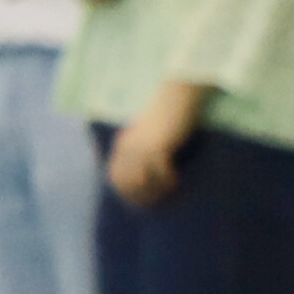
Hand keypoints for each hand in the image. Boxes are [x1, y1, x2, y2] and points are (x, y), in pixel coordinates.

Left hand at [108, 89, 198, 207]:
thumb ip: (141, 149)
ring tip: (169, 190)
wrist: (177, 92)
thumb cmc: (167, 113)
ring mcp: (142, 147)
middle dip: (142, 196)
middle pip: (126, 183)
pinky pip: (160, 173)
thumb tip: (144, 174)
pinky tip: (176, 180)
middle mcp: (128, 147)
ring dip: (156, 190)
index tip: (143, 201)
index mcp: (123, 144)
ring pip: (142, 181)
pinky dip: (168, 181)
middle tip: (159, 200)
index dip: (127, 193)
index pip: (115, 177)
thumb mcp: (148, 133)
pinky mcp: (159, 145)